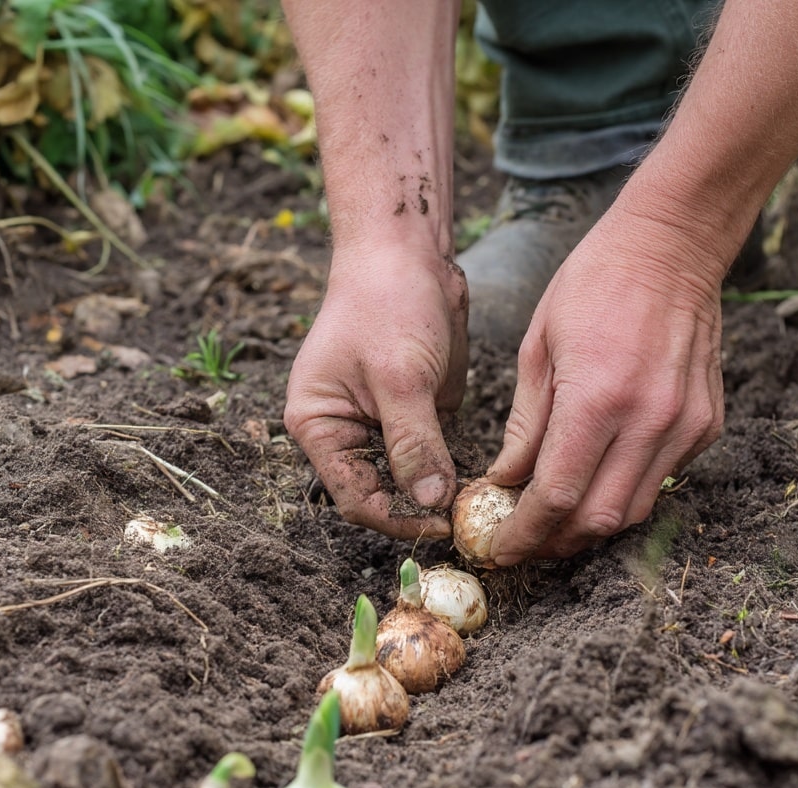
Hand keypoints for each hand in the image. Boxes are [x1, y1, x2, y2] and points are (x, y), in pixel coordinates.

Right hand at [283, 250, 467, 538]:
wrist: (407, 252)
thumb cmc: (387, 301)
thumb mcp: (401, 376)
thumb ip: (414, 443)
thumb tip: (431, 502)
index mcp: (318, 425)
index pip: (354, 496)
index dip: (396, 518)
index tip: (442, 524)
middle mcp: (342, 432)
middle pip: (378, 494)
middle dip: (419, 510)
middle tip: (467, 520)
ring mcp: (377, 425)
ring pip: (406, 480)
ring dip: (437, 494)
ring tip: (476, 506)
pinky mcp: (410, 415)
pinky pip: (428, 456)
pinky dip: (450, 470)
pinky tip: (479, 481)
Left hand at [486, 205, 726, 563]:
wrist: (672, 245)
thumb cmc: (592, 285)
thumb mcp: (537, 349)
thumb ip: (525, 425)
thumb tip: (506, 481)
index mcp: (597, 399)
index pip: (555, 497)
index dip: (524, 534)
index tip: (500, 549)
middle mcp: (649, 420)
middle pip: (599, 519)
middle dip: (555, 541)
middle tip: (524, 541)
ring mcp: (685, 425)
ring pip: (634, 510)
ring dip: (590, 525)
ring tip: (554, 520)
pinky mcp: (706, 424)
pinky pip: (661, 480)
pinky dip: (623, 491)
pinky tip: (597, 475)